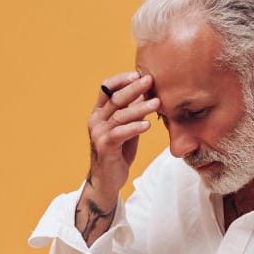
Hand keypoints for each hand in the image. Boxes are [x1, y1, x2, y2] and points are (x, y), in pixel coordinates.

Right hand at [85, 72, 160, 209]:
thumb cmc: (119, 152)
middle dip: (133, 88)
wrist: (107, 180)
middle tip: (150, 80)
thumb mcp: (127, 129)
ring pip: (120, 116)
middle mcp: (96, 120)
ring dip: (140, 108)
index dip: (121, 79)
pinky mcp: (104, 147)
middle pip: (115, 98)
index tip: (138, 73)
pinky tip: (148, 124)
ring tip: (157, 103)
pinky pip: (120, 134)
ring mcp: (98, 133)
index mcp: (99, 112)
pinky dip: (135, 128)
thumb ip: (133, 113)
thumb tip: (147, 93)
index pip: (106, 88)